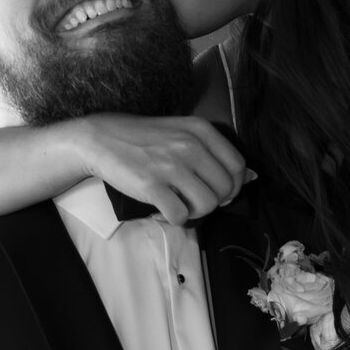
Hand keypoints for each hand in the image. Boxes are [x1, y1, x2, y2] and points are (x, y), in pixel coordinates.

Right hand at [72, 114, 248, 223]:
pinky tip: (164, 209)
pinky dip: (175, 218)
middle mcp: (189, 146)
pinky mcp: (151, 186)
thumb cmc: (143, 138)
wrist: (100, 139)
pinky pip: (181, 216)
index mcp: (200, 130)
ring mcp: (171, 166)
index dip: (233, 185)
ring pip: (207, 205)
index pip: (238, 165)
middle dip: (214, 201)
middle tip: (195, 199)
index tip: (219, 192)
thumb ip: (212, 152)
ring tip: (180, 204)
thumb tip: (248, 178)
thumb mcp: (182, 132)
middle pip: (225, 189)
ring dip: (196, 212)